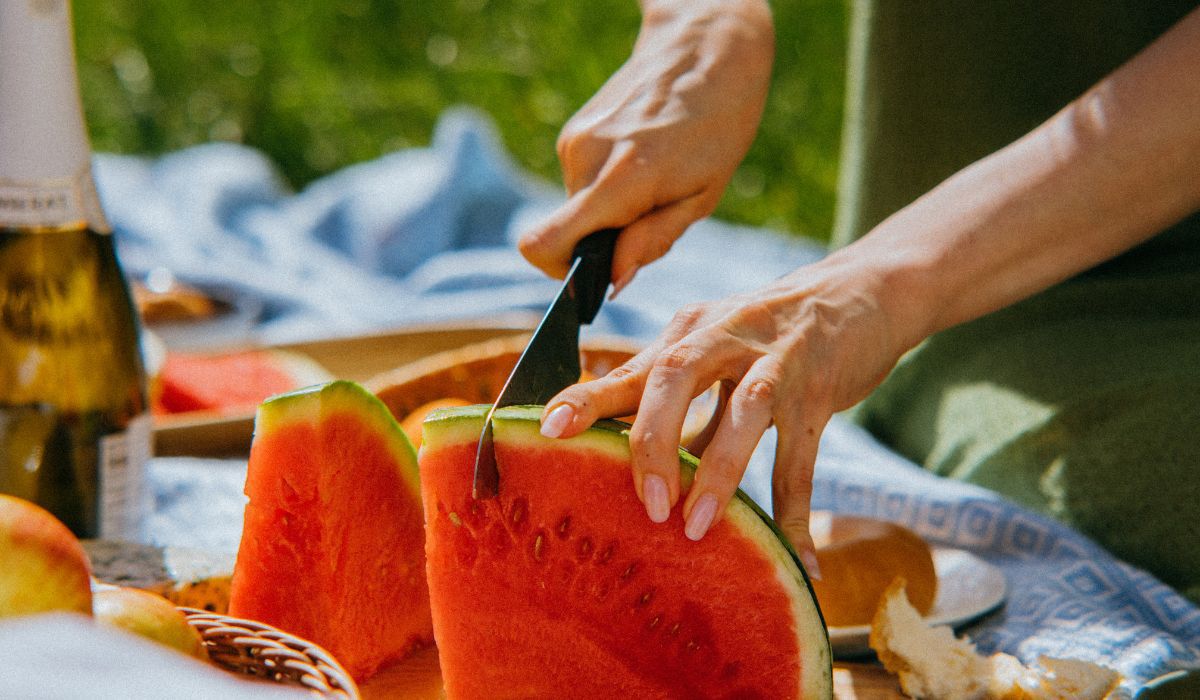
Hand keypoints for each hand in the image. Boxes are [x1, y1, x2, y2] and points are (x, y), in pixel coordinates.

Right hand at [518, 0, 773, 288]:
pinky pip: (582, 181)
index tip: (596, 273)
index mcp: (619, 180)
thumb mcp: (702, 196)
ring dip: (610, 210)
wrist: (707, 47)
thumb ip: (652, 240)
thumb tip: (613, 280)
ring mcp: (575, 140)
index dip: (561, 273)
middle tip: (653, 214)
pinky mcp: (575, 131)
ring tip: (656, 179)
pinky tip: (644, 160)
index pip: (544, 243)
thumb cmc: (718, 124)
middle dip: (604, 240)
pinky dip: (608, 186)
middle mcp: (585, 158)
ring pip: (577, 206)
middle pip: (568, 233)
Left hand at [537, 251, 920, 570]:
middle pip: (676, 374)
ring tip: (698, 527)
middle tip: (646, 503)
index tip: (548, 428)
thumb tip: (631, 462)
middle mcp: (726, 334)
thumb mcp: (716, 349)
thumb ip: (678, 400)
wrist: (861, 293)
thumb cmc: (769, 335)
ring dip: (718, 471)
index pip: (633, 367)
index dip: (589, 397)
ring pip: (743, 411)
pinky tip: (800, 560)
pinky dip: (796, 511)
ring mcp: (776, 358)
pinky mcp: (821, 387)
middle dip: (654, 438)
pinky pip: (803, 456)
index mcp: (690, 331)